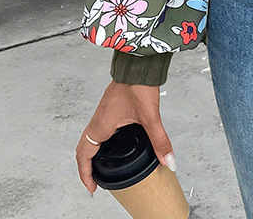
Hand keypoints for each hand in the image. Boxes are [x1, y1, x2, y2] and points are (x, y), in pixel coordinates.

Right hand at [76, 80, 175, 194]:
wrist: (137, 64)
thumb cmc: (138, 85)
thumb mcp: (150, 117)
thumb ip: (160, 140)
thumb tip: (169, 161)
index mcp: (101, 125)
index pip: (84, 155)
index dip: (85, 174)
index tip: (91, 188)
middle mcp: (97, 120)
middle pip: (83, 148)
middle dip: (86, 167)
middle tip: (95, 181)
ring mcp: (102, 112)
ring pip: (89, 137)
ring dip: (91, 153)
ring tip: (101, 166)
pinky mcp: (110, 106)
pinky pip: (97, 128)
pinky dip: (99, 141)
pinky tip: (113, 142)